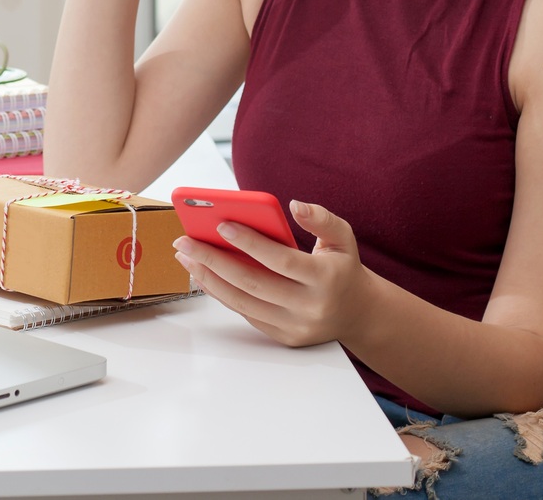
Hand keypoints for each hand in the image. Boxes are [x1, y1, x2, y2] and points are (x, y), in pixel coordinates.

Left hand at [172, 199, 371, 347]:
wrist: (357, 314)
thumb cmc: (342, 268)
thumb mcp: (343, 238)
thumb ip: (322, 219)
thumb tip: (294, 205)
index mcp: (325, 279)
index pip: (281, 260)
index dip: (250, 243)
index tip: (221, 223)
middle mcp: (309, 307)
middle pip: (253, 283)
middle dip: (213, 260)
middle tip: (185, 241)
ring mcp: (294, 326)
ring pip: (242, 302)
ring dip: (208, 278)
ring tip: (186, 257)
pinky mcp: (282, 337)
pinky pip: (245, 313)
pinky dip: (220, 293)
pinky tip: (204, 274)